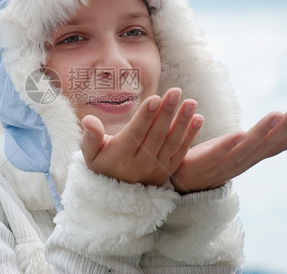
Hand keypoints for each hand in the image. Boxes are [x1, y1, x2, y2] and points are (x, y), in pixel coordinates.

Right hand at [80, 88, 203, 185]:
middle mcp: (141, 163)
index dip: (145, 116)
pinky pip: (181, 151)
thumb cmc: (101, 163)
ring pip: (172, 142)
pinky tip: (198, 118)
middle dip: (167, 112)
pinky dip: (191, 135)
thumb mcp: (90, 153)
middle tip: (176, 91)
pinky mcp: (168, 170)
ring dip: (182, 122)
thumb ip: (90, 136)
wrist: (115, 193)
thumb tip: (88, 120)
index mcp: (121, 156)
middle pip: (156, 135)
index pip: (135, 133)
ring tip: (190, 102)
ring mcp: (157, 168)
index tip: (154, 98)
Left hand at [170, 105, 286, 192]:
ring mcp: (224, 166)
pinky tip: (239, 133)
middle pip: (270, 145)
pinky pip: (218, 155)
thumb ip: (252, 138)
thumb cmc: (207, 159)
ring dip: (264, 131)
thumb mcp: (234, 146)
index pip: (278, 143)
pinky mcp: (203, 165)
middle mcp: (242, 162)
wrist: (178, 181)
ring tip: (278, 114)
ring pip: (248, 148)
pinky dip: (230, 145)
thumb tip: (274, 121)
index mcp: (249, 156)